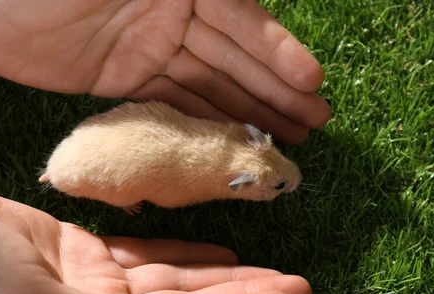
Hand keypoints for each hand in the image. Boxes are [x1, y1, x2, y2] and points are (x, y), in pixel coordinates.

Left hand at [0, 0, 329, 143]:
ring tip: (284, 138)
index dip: (276, 54)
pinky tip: (227, 140)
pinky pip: (170, 104)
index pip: (240, 21)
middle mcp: (171, 13)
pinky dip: (200, 122)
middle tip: (313, 124)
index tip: (313, 84)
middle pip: (230, 59)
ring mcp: (145, 49)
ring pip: (206, 86)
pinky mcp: (120, 80)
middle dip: (272, 90)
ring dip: (245, 111)